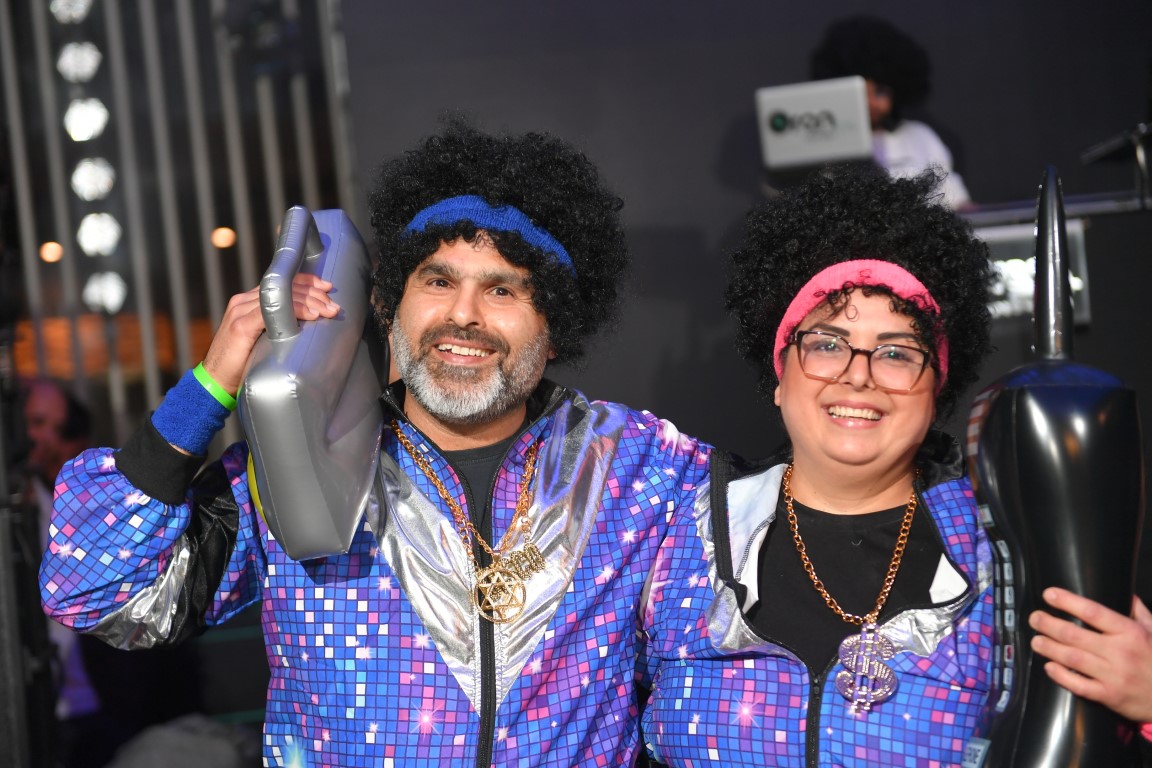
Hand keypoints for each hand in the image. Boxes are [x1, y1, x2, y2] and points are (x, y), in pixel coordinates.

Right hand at [201, 274, 339, 394]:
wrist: (214, 382)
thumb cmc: (243, 365)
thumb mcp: (264, 340)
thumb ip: (278, 328)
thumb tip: (309, 327)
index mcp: (249, 302)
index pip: (281, 281)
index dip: (306, 281)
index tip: (327, 287)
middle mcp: (243, 301)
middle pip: (284, 285)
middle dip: (313, 293)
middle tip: (334, 306)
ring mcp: (240, 311)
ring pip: (280, 295)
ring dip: (309, 302)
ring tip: (328, 311)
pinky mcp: (240, 325)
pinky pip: (270, 310)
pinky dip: (295, 311)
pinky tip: (311, 316)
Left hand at [1029, 586, 1151, 721]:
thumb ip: (1138, 612)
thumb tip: (1124, 592)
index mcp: (1130, 633)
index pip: (1093, 612)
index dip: (1067, 601)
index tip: (1049, 594)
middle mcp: (1119, 652)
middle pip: (1074, 634)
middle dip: (1048, 624)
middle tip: (1034, 618)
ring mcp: (1113, 676)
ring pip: (1072, 658)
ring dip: (1049, 648)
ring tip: (1036, 640)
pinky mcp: (1109, 696)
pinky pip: (1078, 685)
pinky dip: (1060, 675)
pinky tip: (1049, 667)